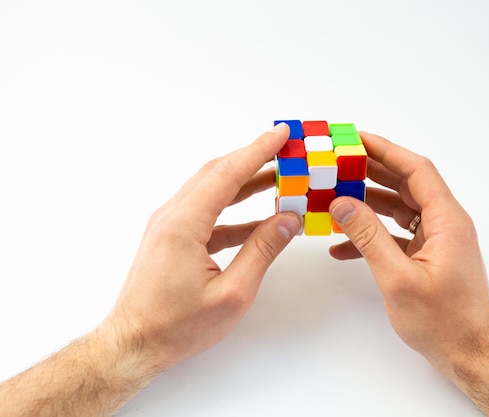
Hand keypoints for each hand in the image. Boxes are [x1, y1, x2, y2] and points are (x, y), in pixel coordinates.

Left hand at [103, 123, 301, 370]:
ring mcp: (169, 225)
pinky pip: (207, 213)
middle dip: (253, 158)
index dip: (258, 151)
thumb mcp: (232, 293)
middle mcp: (172, 215)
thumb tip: (288, 220)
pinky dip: (234, 210)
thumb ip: (262, 251)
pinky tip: (258, 220)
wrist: (134, 343)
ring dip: (245, 181)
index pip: (227, 174)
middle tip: (285, 150)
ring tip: (278, 178)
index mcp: (184, 223)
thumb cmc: (177, 326)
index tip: (281, 134)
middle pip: (217, 173)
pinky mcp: (172, 238)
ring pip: (211, 190)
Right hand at [328, 131, 488, 375]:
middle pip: (406, 184)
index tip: (356, 139)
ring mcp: (436, 240)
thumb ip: (369, 237)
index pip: (416, 170)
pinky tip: (342, 246)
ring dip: (367, 202)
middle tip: (339, 162)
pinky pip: (396, 234)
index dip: (386, 150)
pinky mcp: (427, 256)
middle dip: (372, 171)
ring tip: (335, 195)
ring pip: (399, 208)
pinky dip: (371, 235)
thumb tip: (341, 204)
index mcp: (447, 220)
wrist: (470, 354)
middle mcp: (444, 223)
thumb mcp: (399, 278)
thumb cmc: (444, 321)